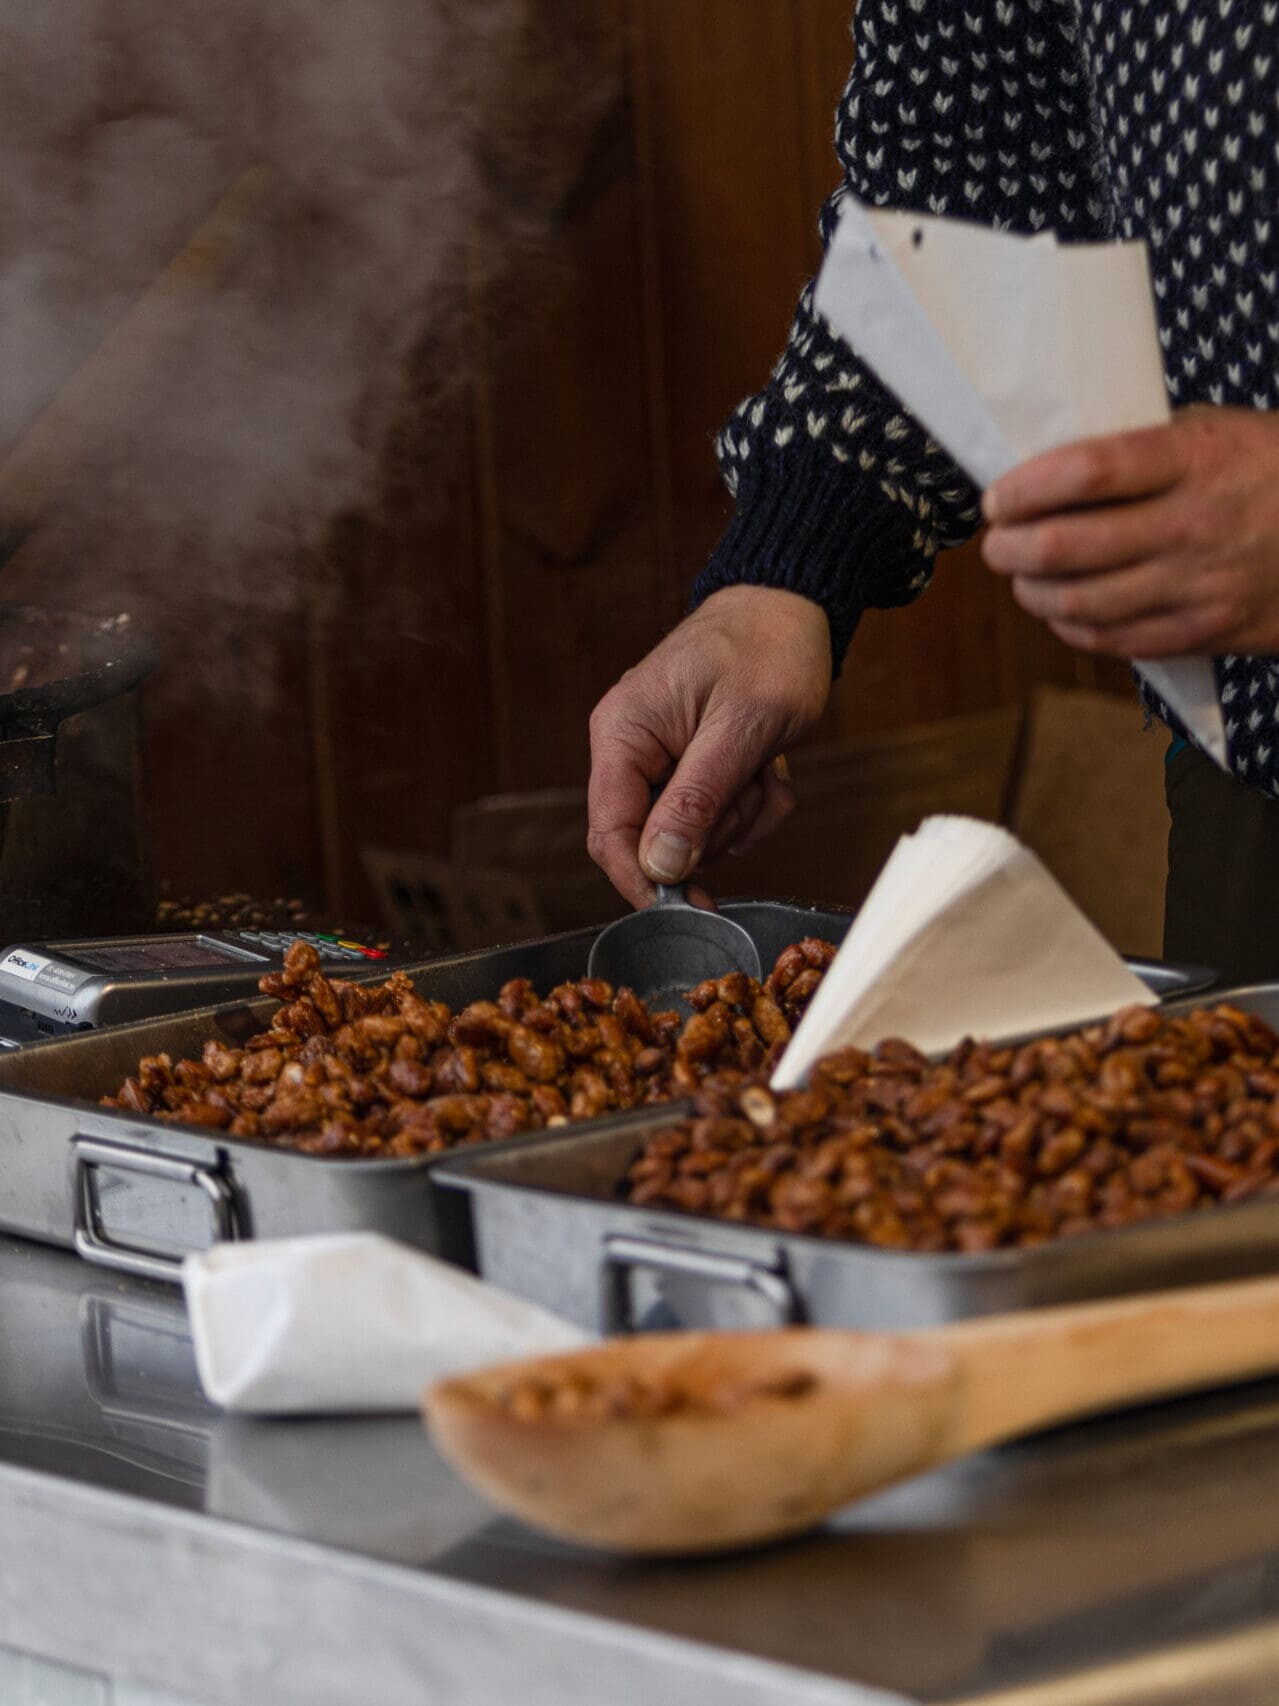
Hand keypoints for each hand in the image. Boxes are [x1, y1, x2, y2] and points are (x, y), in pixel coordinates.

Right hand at [587, 586, 830, 907]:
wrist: (795, 607)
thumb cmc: (767, 650)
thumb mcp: (739, 729)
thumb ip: (695, 800)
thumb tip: (658, 864)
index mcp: (623, 733)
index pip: (609, 831)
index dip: (642, 878)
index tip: (686, 905)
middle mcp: (633, 749)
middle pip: (658, 838)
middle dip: (716, 827)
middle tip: (752, 783)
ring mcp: (665, 759)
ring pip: (697, 833)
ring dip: (744, 811)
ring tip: (764, 763)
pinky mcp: (696, 766)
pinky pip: (722, 815)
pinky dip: (755, 801)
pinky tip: (769, 766)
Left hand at [981, 405, 1278, 656]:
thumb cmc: (1270, 471)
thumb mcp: (1220, 432)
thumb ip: (1145, 448)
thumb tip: (1055, 469)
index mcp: (1196, 459)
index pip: (1087, 471)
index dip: (1026, 488)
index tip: (998, 497)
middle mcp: (1193, 524)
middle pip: (1066, 546)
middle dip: (1011, 547)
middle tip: (998, 542)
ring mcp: (1199, 585)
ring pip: (1080, 603)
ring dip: (1033, 592)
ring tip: (1022, 577)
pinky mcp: (1205, 631)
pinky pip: (1116, 640)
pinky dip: (1072, 627)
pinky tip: (1060, 610)